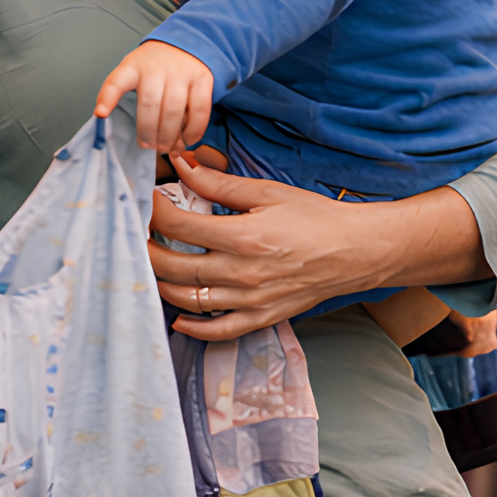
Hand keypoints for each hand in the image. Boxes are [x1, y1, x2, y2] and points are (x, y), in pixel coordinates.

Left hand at [95, 40, 216, 152]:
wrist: (184, 45)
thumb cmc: (152, 67)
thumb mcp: (131, 70)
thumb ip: (118, 91)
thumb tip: (105, 118)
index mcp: (133, 67)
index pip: (117, 81)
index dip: (108, 98)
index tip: (101, 114)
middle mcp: (157, 68)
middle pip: (150, 106)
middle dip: (149, 132)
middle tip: (149, 146)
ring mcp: (182, 73)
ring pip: (175, 111)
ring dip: (170, 136)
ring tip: (166, 148)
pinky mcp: (202, 80)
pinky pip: (199, 111)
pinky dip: (193, 131)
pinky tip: (186, 140)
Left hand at [145, 150, 485, 339]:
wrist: (356, 251)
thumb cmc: (316, 218)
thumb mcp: (268, 192)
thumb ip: (220, 185)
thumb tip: (183, 165)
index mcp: (244, 237)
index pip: (179, 226)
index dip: (155, 211)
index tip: (147, 201)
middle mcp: (243, 274)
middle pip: (174, 267)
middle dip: (148, 249)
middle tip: (140, 235)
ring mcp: (251, 300)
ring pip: (188, 300)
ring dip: (163, 284)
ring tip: (155, 266)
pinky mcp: (261, 316)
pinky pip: (218, 330)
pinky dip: (193, 328)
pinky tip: (179, 316)